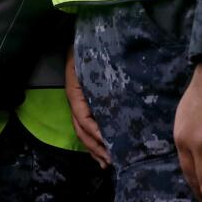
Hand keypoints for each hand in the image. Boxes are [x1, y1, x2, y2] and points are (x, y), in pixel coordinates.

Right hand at [66, 46, 108, 168]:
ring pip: (82, 133)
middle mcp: (75, 101)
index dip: (94, 132)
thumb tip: (127, 91)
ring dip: (94, 149)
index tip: (109, 143)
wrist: (78, 38)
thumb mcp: (93, 59)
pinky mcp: (84, 106)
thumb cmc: (88, 49)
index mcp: (75, 92)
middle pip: (81, 130)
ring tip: (107, 163)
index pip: (82, 117)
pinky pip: (85, 129)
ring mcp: (78, 105)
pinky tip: (101, 156)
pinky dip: (93, 144)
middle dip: (95, 147)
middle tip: (112, 160)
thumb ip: (105, 73)